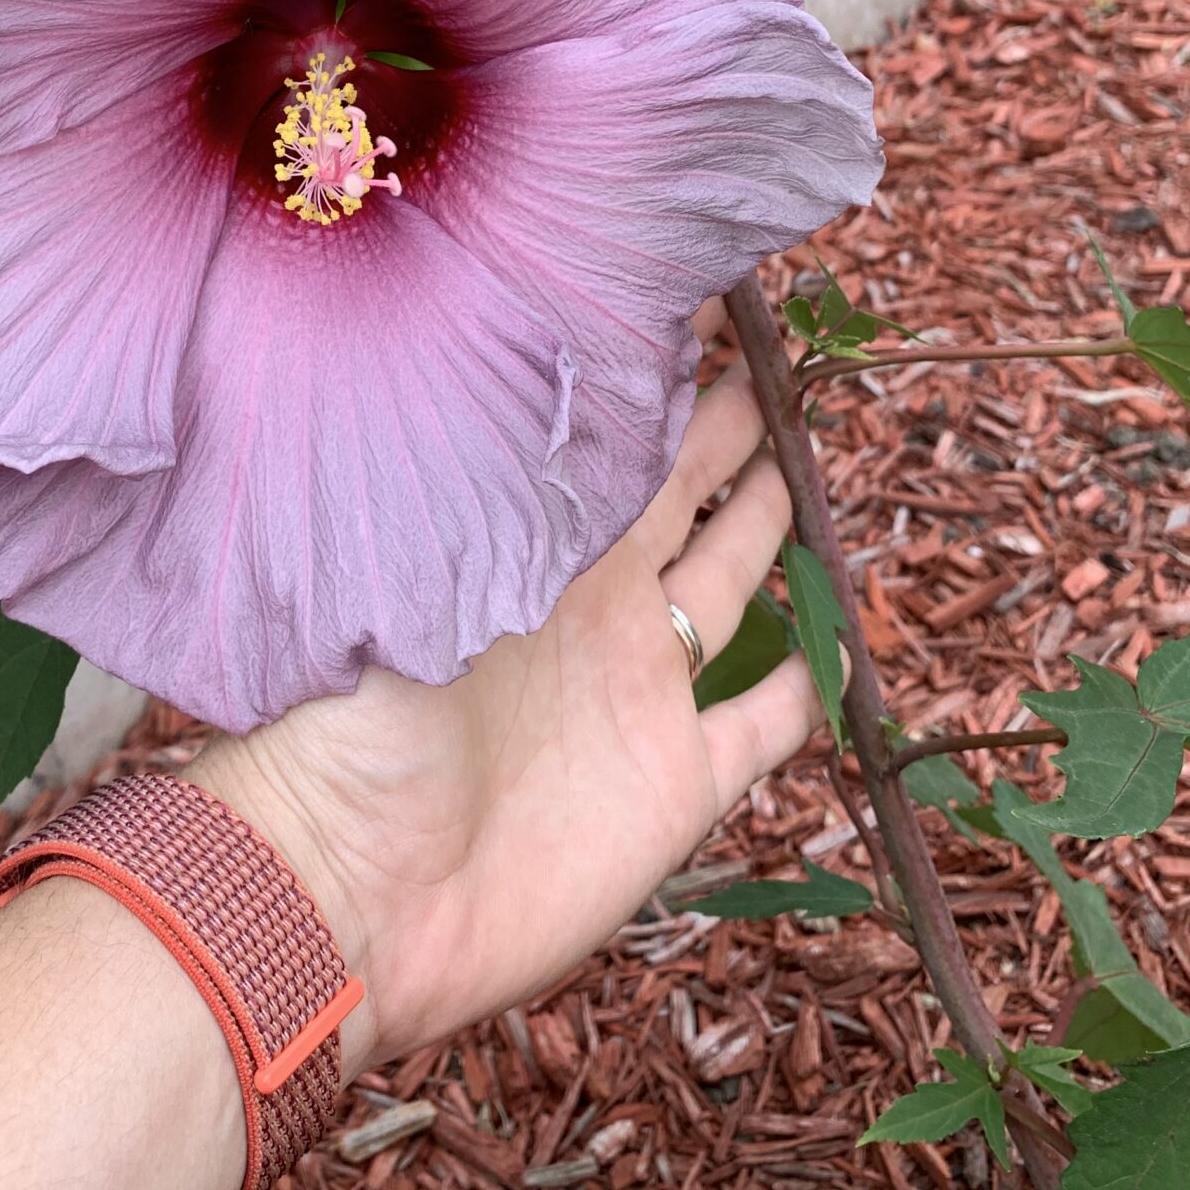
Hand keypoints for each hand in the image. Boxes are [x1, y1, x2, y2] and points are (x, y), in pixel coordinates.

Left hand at [190, 309, 820, 1069]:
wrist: (350, 900)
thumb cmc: (346, 734)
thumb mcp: (401, 579)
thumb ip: (473, 486)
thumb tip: (512, 370)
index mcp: (523, 544)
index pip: (605, 433)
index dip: (653, 367)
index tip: (698, 290)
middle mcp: (586, 602)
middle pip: (681, 489)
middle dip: (728, 418)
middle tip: (782, 348)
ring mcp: (636, 690)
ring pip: (730, 581)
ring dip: (771, 517)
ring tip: (809, 445)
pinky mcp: (675, 784)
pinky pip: (764, 725)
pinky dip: (809, 685)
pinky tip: (844, 637)